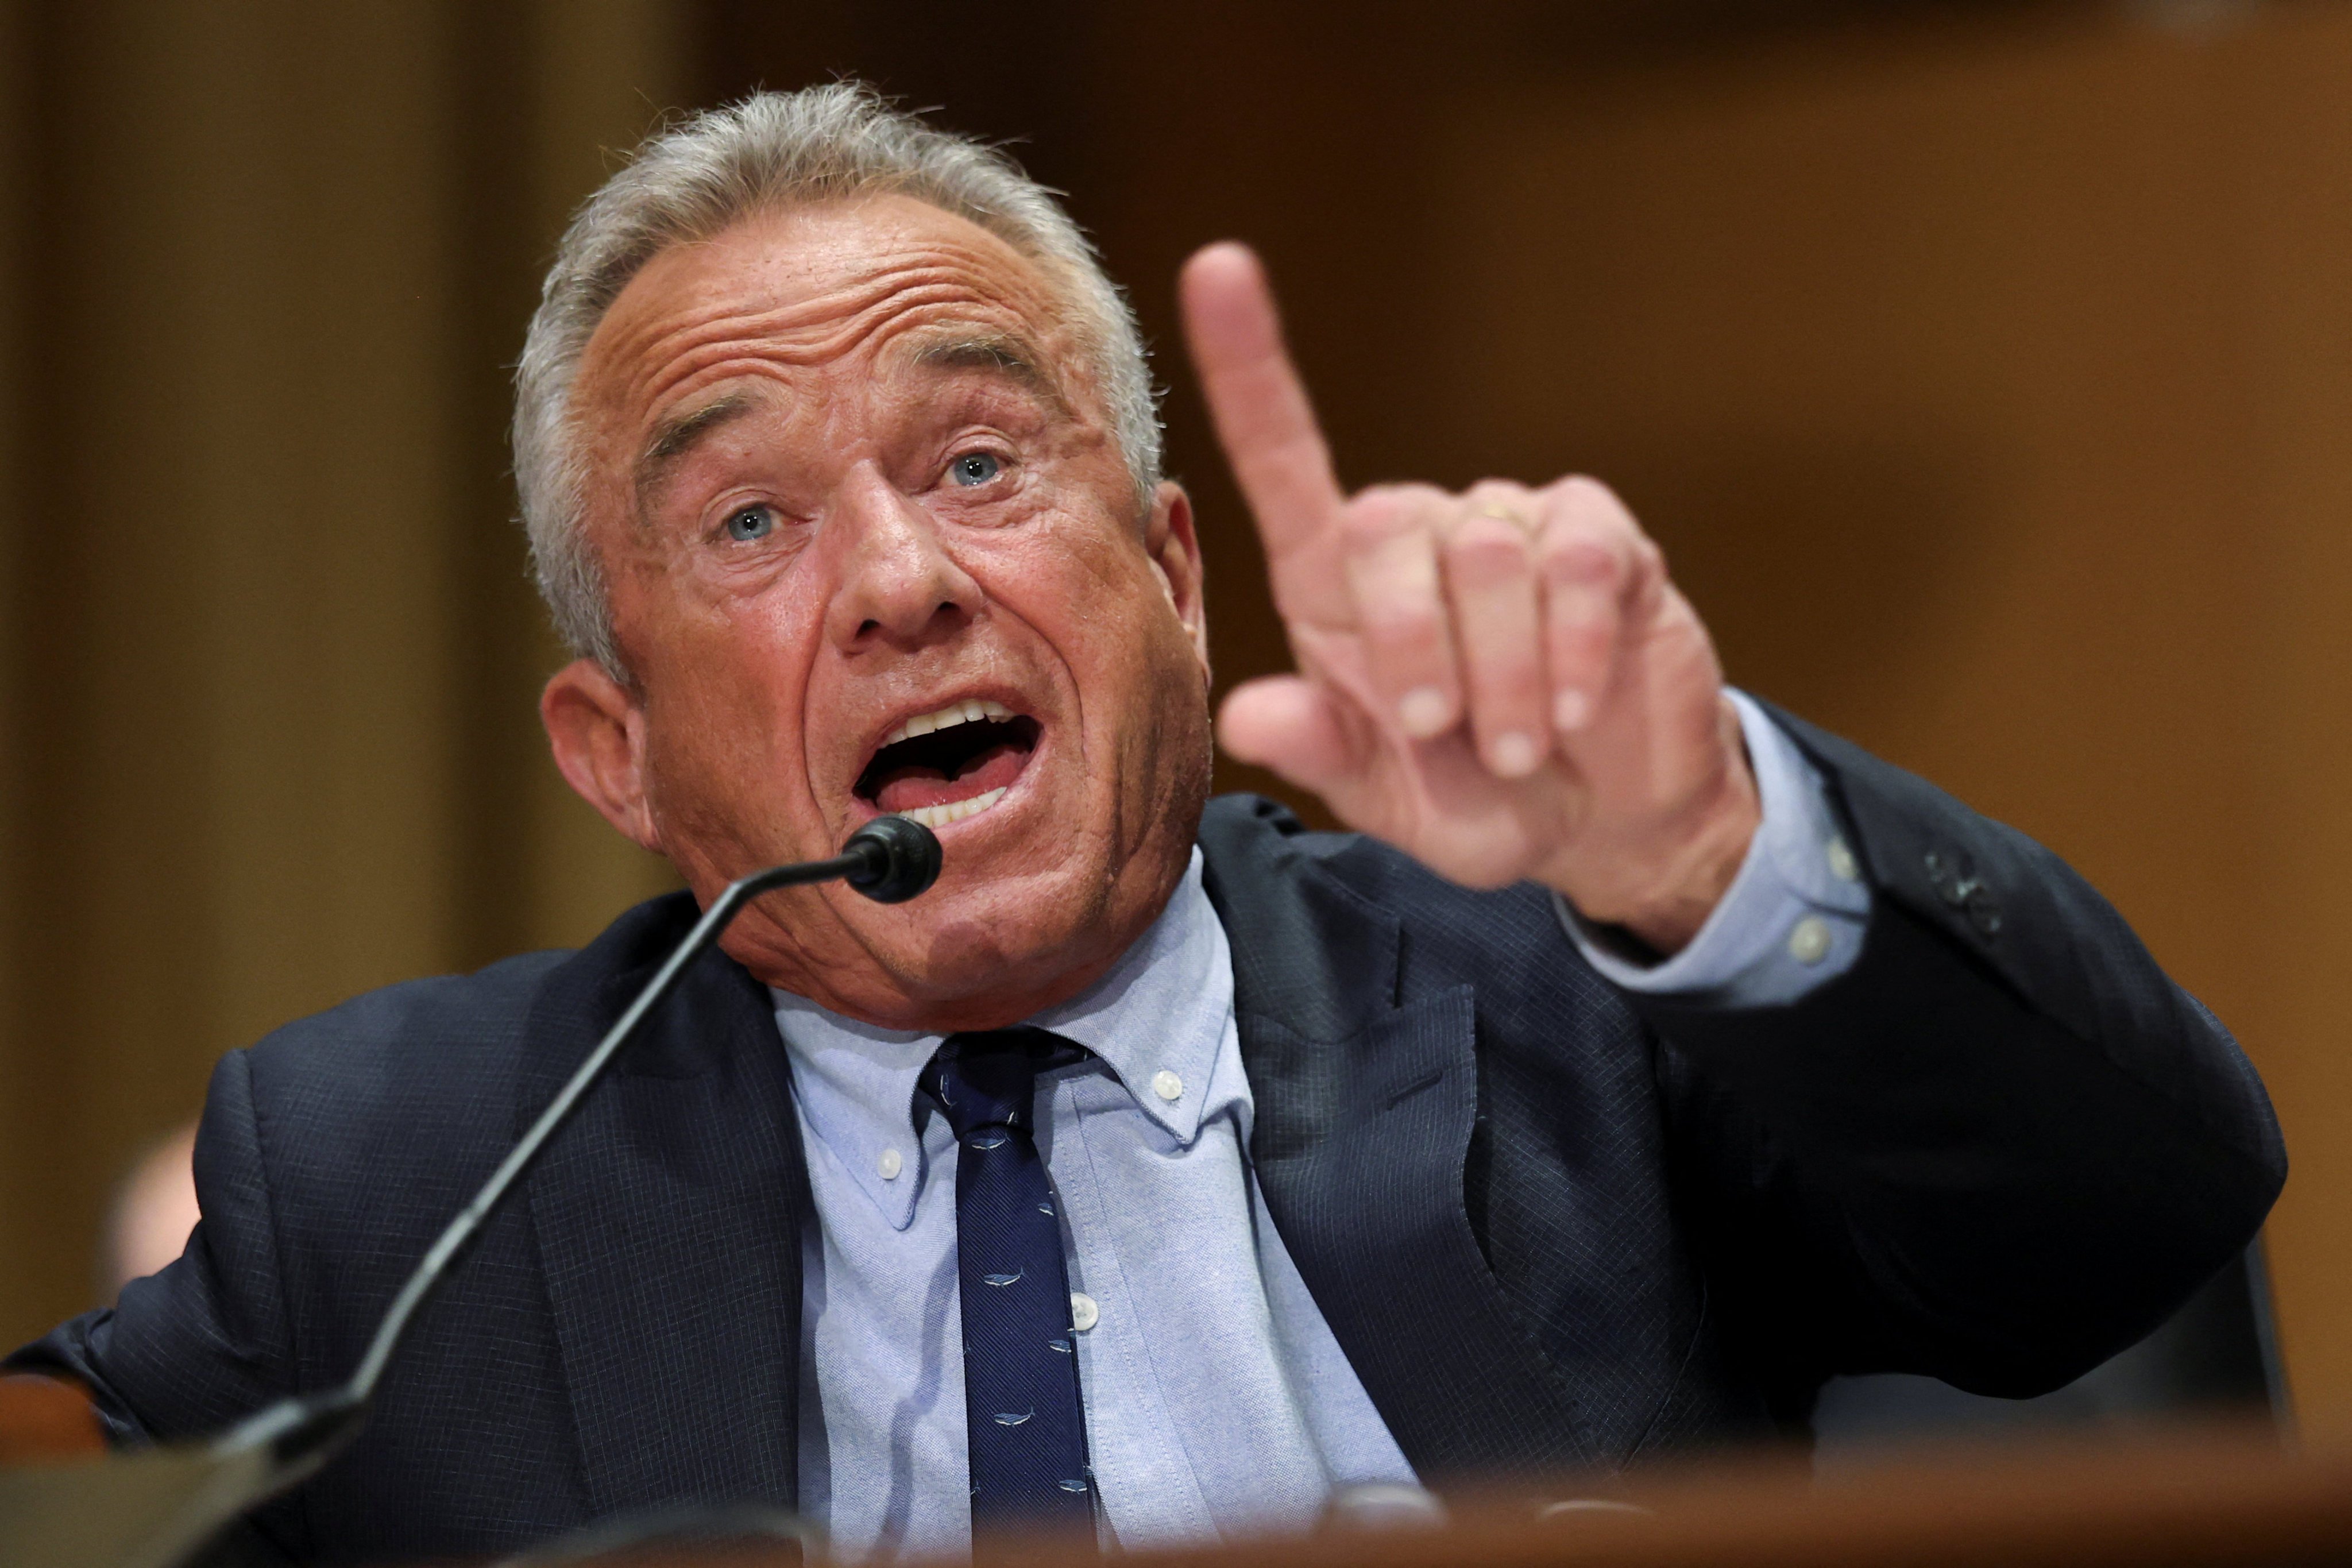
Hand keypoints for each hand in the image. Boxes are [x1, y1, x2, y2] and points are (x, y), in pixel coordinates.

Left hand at [1178, 243, 1758, 952]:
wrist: (1605, 822)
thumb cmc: (1476, 800)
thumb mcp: (1388, 799)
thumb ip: (1322, 753)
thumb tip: (1246, 716)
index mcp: (1339, 588)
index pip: (1285, 460)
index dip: (1250, 367)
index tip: (1217, 267)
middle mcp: (1419, 537)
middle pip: (1386, 525)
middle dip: (1413, 649)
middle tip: (1447, 737)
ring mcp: (1514, 529)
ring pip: (1487, 554)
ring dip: (1503, 674)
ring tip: (1519, 745)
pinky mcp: (1605, 543)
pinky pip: (1581, 562)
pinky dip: (1573, 650)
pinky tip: (1576, 708)